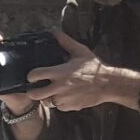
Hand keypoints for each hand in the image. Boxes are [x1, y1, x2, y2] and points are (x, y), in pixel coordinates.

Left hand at [21, 30, 139, 111]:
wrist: (109, 84)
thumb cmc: (94, 67)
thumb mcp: (80, 51)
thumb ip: (65, 42)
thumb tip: (54, 31)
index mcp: (60, 73)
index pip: (35, 75)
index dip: (30, 76)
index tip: (32, 75)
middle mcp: (60, 87)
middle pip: (34, 94)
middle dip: (32, 91)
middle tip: (36, 87)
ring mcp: (64, 99)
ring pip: (45, 102)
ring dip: (46, 97)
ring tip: (51, 91)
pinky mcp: (70, 107)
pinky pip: (58, 107)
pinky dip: (58, 103)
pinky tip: (64, 96)